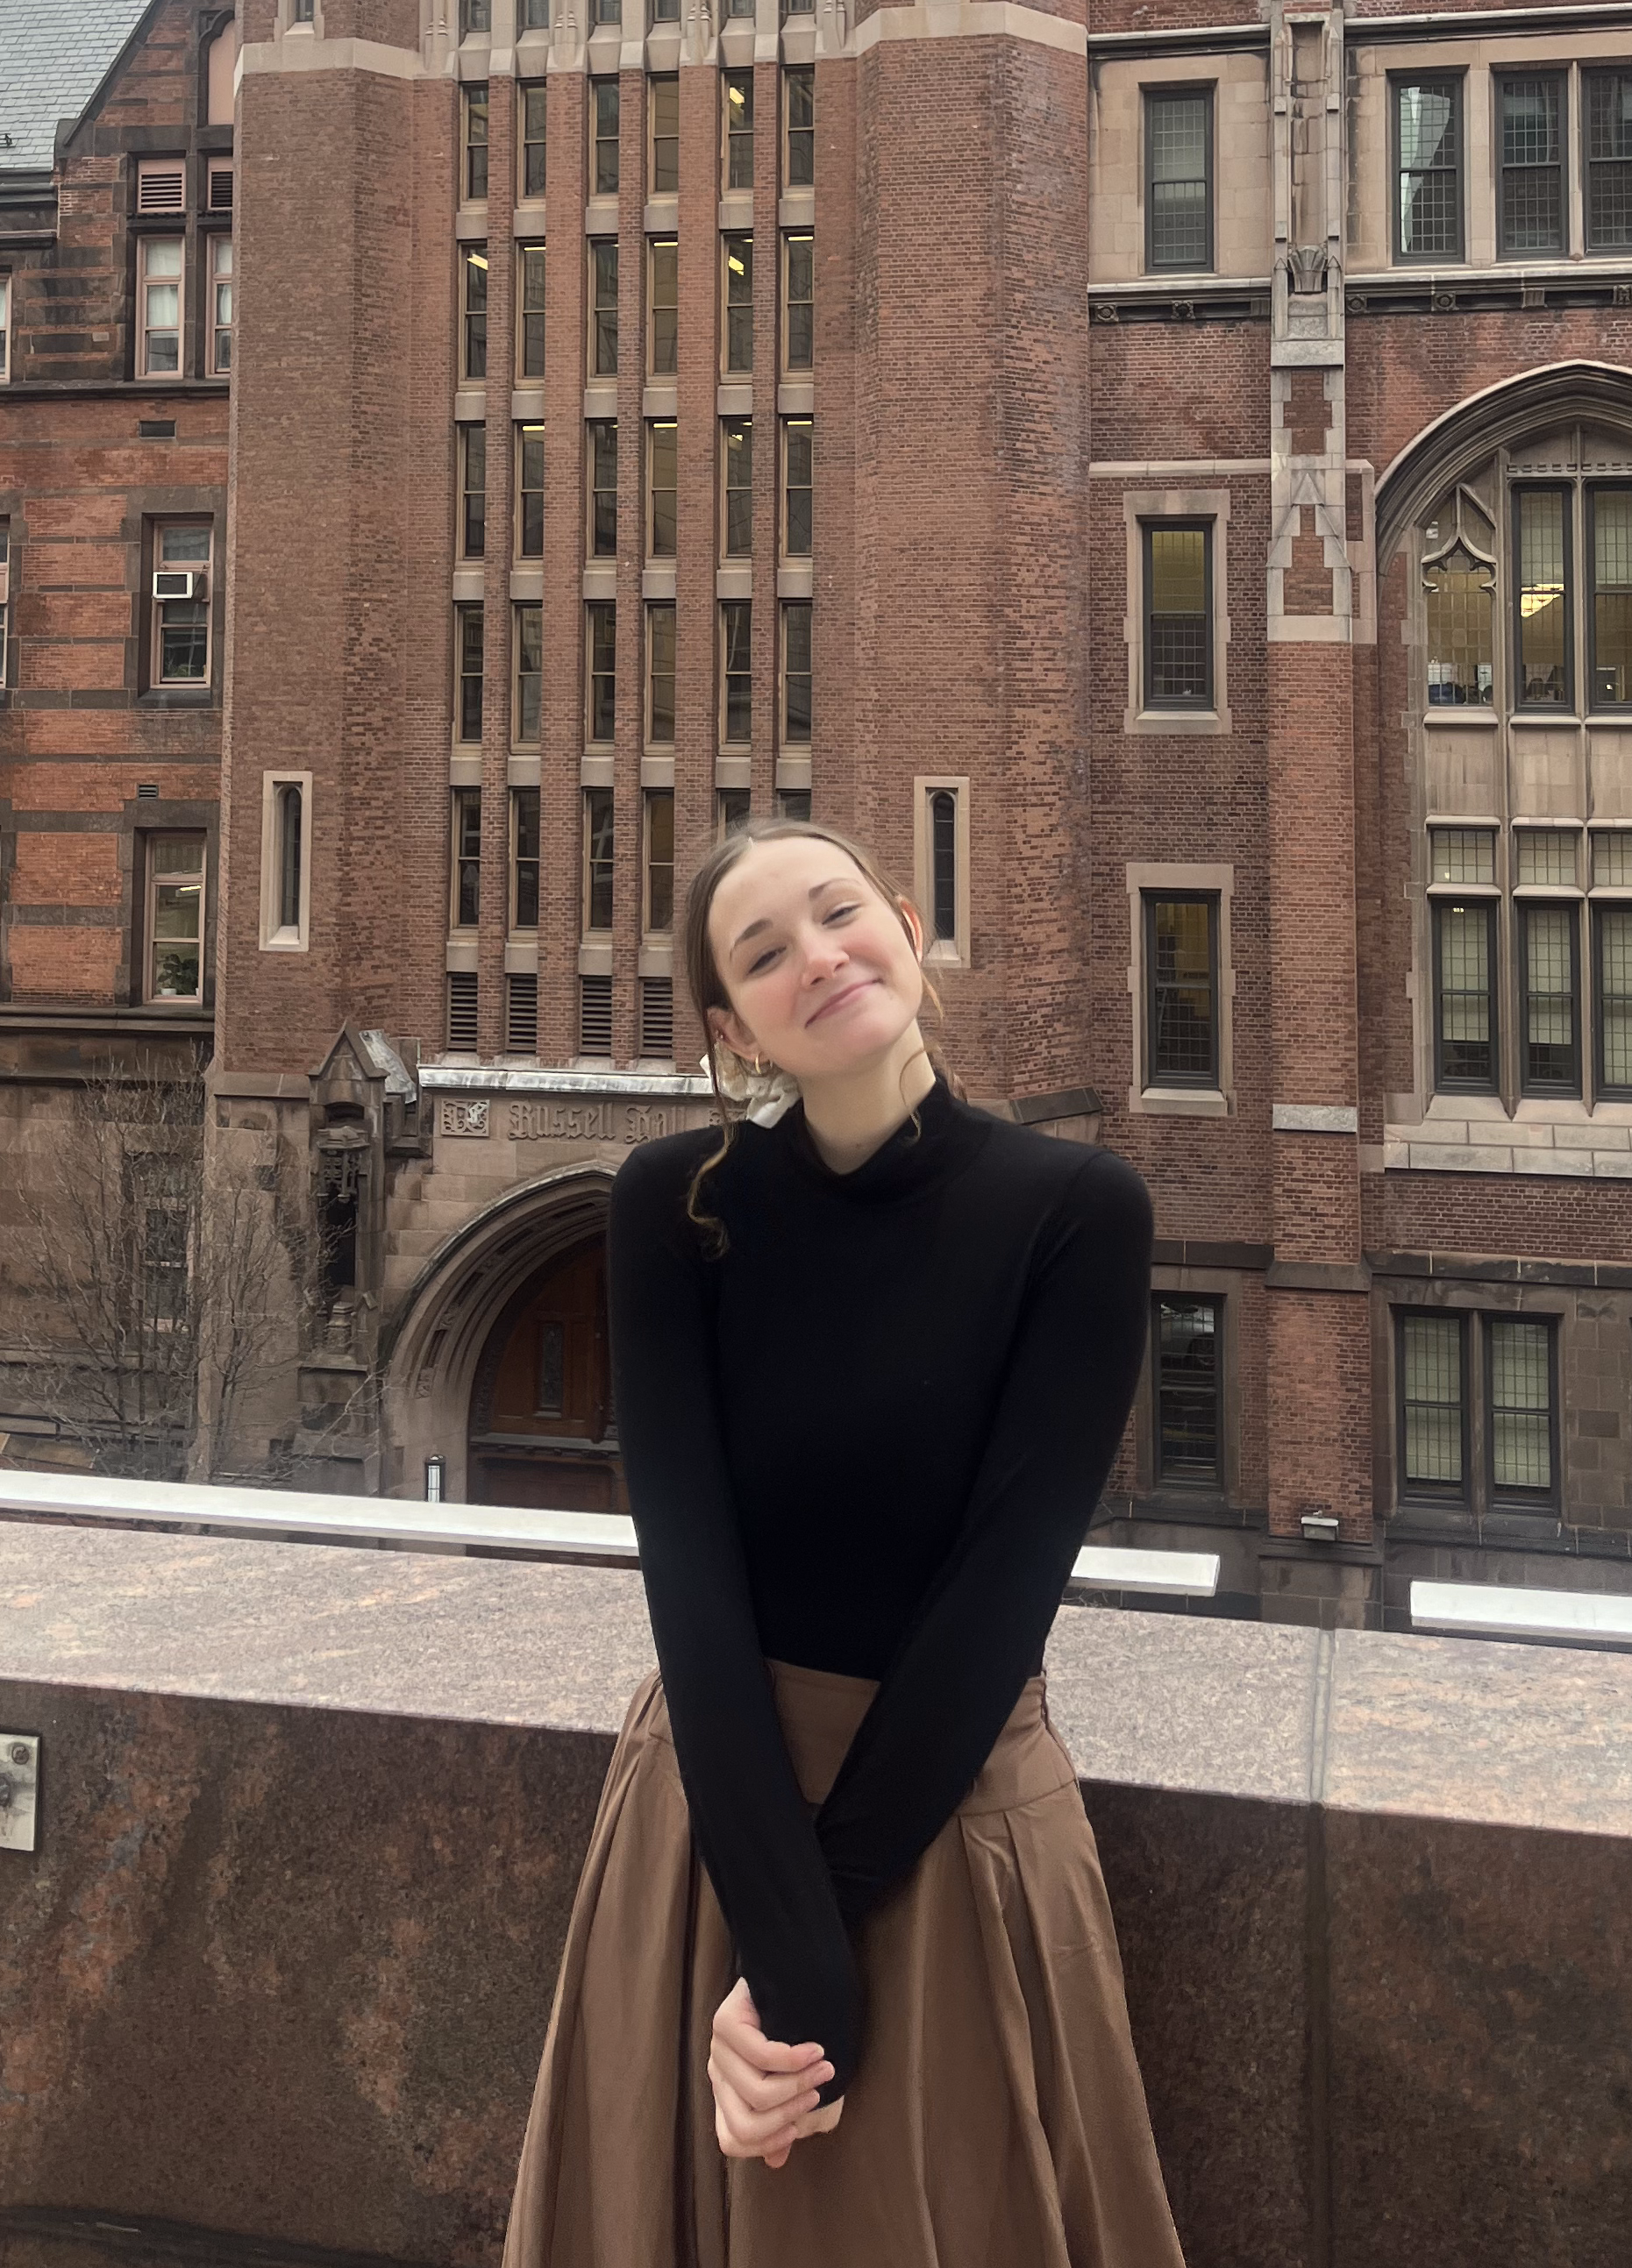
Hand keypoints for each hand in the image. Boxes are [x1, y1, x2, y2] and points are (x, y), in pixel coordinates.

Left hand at [707, 1974, 845, 2167]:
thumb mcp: (801, 2089)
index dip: (767, 2142)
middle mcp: (720, 2075)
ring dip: (800, 2084)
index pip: (732, 2140)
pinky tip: (816, 2050)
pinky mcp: (726, 2022)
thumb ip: (788, 2124)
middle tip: (819, 2093)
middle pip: (744, 2125)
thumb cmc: (808, 2038)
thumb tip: (774, 2160)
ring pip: (757, 2094)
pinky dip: (796, 2059)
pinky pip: (761, 2056)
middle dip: (790, 2114)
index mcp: (731, 2095)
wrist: (802, 1977)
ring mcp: (719, 2048)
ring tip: (825, 2068)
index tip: (800, 2127)